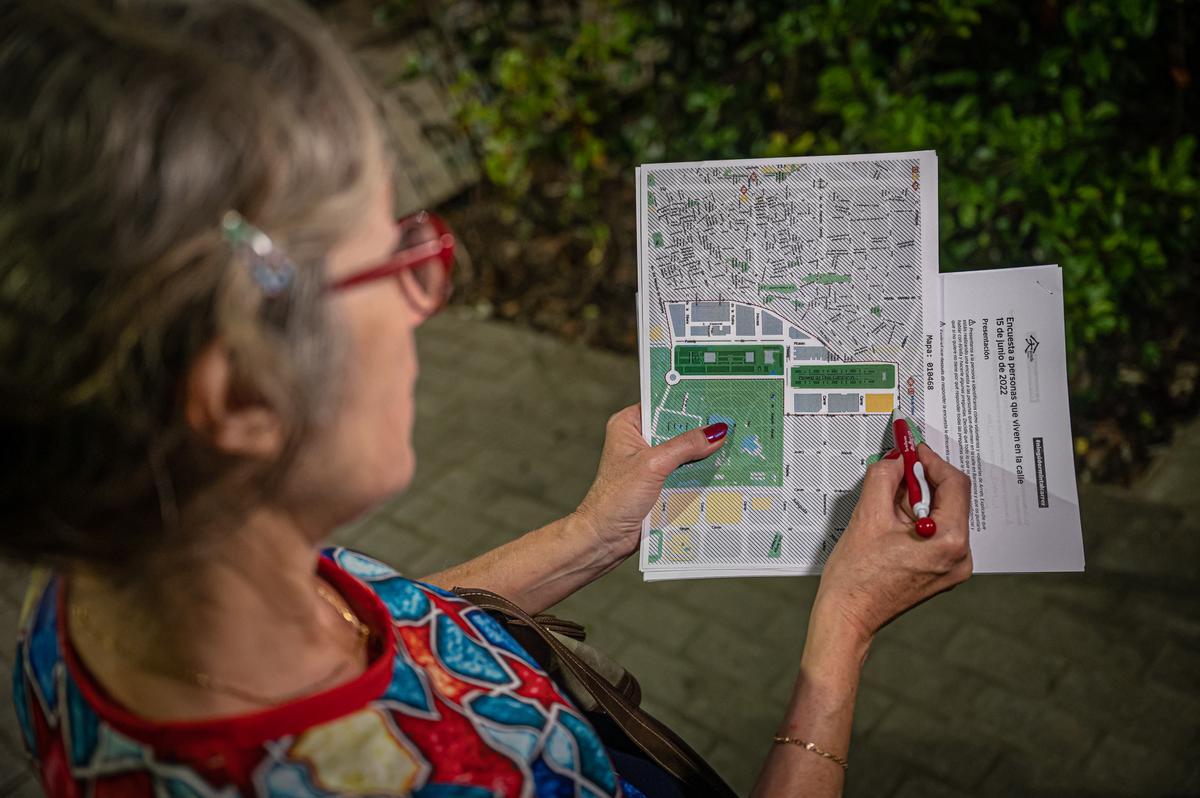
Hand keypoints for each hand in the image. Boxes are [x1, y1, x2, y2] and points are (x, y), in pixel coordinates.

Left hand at [574, 403, 727, 560]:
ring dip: (703, 454)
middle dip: (701, 430)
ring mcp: (650, 462)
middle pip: (677, 428)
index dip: (688, 402)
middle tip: (732, 424)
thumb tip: (716, 432)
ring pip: (684, 451)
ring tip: (733, 446)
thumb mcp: (653, 465)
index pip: (663, 404)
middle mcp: (639, 440)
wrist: (605, 537)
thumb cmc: (615, 499)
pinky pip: (685, 471)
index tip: (716, 399)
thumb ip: (685, 446)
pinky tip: (722, 469)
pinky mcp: (659, 482)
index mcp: (628, 424)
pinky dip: (700, 472)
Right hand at [813, 443, 971, 644]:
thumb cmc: (856, 578)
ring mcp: (952, 568)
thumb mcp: (868, 515)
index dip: (931, 461)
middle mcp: (959, 557)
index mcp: (948, 542)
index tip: (912, 450)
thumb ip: (885, 478)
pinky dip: (916, 520)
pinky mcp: (940, 573)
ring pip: (941, 516)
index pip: (954, 484)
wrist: (847, 616)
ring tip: (885, 507)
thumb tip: (896, 459)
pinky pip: (935, 533)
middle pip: (950, 500)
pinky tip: (890, 524)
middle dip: (921, 482)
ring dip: (916, 502)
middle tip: (895, 470)